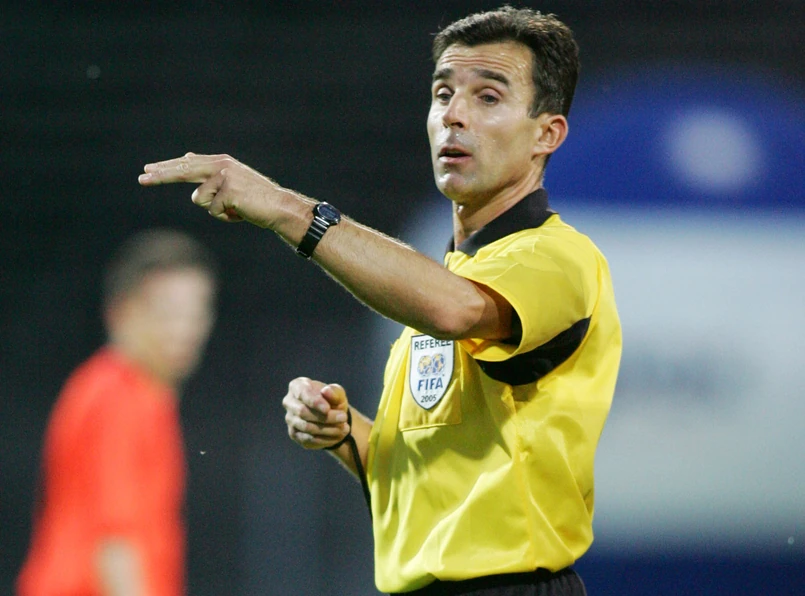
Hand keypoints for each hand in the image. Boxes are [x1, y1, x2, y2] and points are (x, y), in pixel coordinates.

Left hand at [138, 153, 290, 227]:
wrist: (278, 207)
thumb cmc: (255, 199)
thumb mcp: (230, 182)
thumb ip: (208, 172)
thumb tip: (188, 158)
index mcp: (220, 162)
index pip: (187, 165)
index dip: (166, 168)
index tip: (147, 170)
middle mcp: (220, 165)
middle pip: (183, 171)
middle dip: (161, 176)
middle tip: (141, 178)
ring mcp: (224, 177)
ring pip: (200, 200)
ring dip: (216, 210)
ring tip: (235, 209)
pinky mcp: (228, 191)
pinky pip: (213, 211)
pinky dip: (225, 217)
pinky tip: (240, 213)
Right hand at [283, 377, 350, 449]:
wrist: (332, 416)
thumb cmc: (332, 400)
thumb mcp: (338, 393)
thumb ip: (334, 391)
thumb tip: (326, 391)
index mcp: (297, 386)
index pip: (302, 393)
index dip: (314, 402)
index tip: (327, 408)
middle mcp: (289, 402)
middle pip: (303, 412)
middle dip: (325, 417)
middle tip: (344, 418)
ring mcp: (290, 419)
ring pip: (306, 427)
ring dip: (328, 429)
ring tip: (345, 428)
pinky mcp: (295, 434)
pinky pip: (309, 439)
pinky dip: (325, 439)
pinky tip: (339, 436)